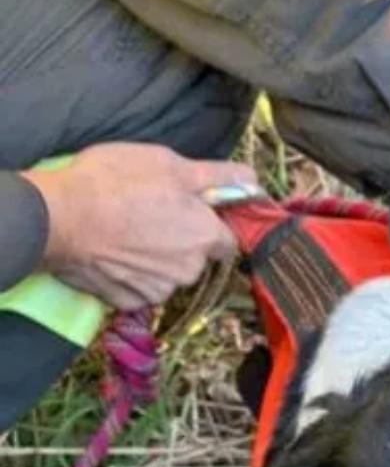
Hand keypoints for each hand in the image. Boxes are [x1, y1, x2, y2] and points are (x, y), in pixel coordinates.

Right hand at [23, 142, 260, 310]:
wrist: (57, 217)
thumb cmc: (115, 183)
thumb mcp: (172, 165)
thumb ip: (218, 177)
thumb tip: (254, 181)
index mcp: (206, 237)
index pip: (227, 239)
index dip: (210, 224)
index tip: (189, 210)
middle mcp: (189, 270)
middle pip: (196, 258)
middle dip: (181, 240)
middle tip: (149, 213)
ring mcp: (158, 290)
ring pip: (168, 275)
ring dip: (155, 258)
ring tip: (125, 230)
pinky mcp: (127, 301)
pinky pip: (138, 289)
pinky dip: (129, 274)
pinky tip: (111, 252)